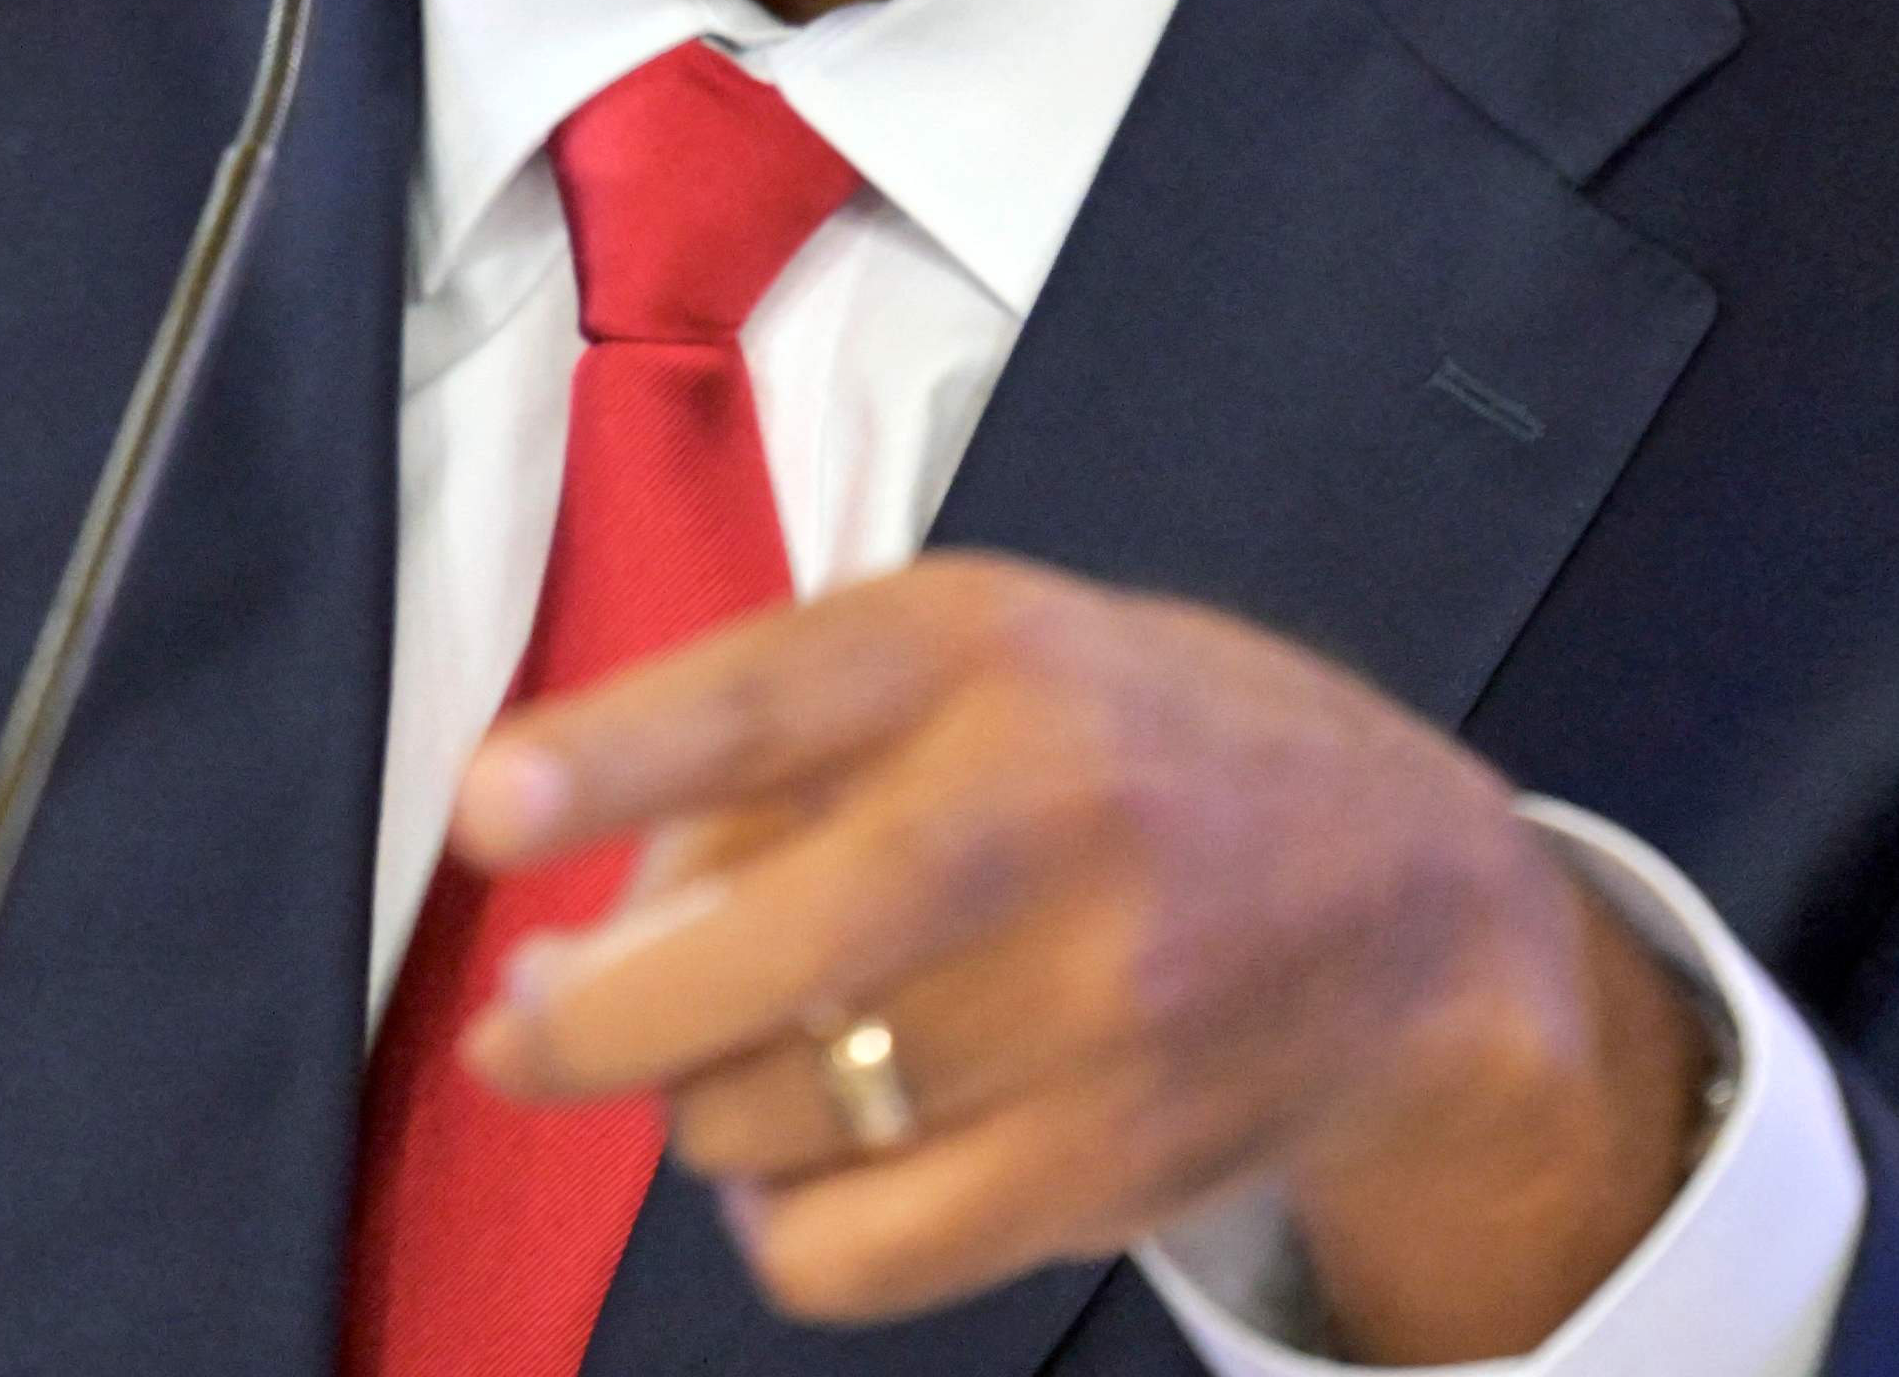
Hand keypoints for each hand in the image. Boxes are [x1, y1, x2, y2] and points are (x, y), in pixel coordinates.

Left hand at [457, 554, 1710, 1360]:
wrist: (1412, 913)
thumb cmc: (1131, 752)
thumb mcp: (974, 652)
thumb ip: (770, 746)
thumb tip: (584, 922)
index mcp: (981, 648)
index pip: (766, 701)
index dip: (610, 759)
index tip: (486, 812)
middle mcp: (1043, 816)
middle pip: (753, 960)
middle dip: (583, 1016)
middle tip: (522, 1022)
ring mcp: (1090, 1009)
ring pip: (767, 1117)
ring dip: (703, 1103)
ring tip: (757, 1051)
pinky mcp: (1108, 1171)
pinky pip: (846, 1251)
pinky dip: (781, 1223)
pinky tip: (805, 1162)